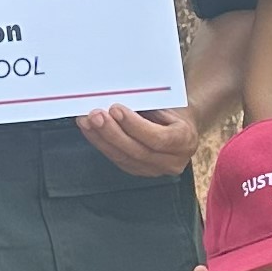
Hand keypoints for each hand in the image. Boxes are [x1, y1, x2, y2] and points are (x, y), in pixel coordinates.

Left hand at [76, 102, 200, 176]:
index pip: (158, 138)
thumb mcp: (168, 105)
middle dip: (112, 132)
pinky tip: (90, 130)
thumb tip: (117, 100)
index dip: (134, 125)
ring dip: (101, 138)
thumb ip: (148, 106)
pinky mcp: (139, 171)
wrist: (180, 126)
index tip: (115, 109)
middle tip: (95, 115)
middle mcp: (172, 161)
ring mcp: (155, 170)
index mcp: (184, 141)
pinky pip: (117, 159)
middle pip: (137, 151)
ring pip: (123, 158)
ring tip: (87, 121)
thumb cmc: (173, 110)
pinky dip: (101, 143)